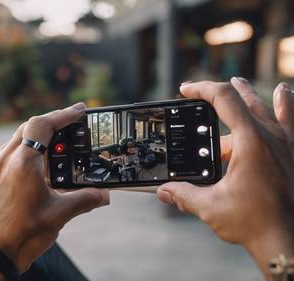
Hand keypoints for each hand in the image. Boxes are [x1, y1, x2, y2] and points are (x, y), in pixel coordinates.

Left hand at [0, 103, 109, 271]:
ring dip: (40, 132)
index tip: (79, 111)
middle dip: (53, 121)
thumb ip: (86, 199)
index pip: (41, 125)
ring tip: (60, 135)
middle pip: (30, 126)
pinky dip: (29, 144)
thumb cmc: (25, 232)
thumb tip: (104, 194)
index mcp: (23, 165)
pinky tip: (42, 155)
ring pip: (20, 135)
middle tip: (74, 120)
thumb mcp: (60, 213)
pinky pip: (12, 148)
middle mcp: (6, 159)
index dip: (62, 115)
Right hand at [157, 78, 293, 276]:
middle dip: (218, 92)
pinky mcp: (293, 154)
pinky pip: (290, 120)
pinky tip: (286, 92)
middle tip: (200, 92)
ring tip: (238, 83)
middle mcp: (271, 137)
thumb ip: (183, 194)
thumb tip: (164, 190)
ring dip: (248, 95)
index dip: (201, 89)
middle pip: (243, 98)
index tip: (186, 90)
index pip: (223, 99)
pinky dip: (287, 105)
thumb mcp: (210, 207)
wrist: (288, 240)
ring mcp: (286, 144)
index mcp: (250, 142)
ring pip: (267, 107)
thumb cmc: (256, 223)